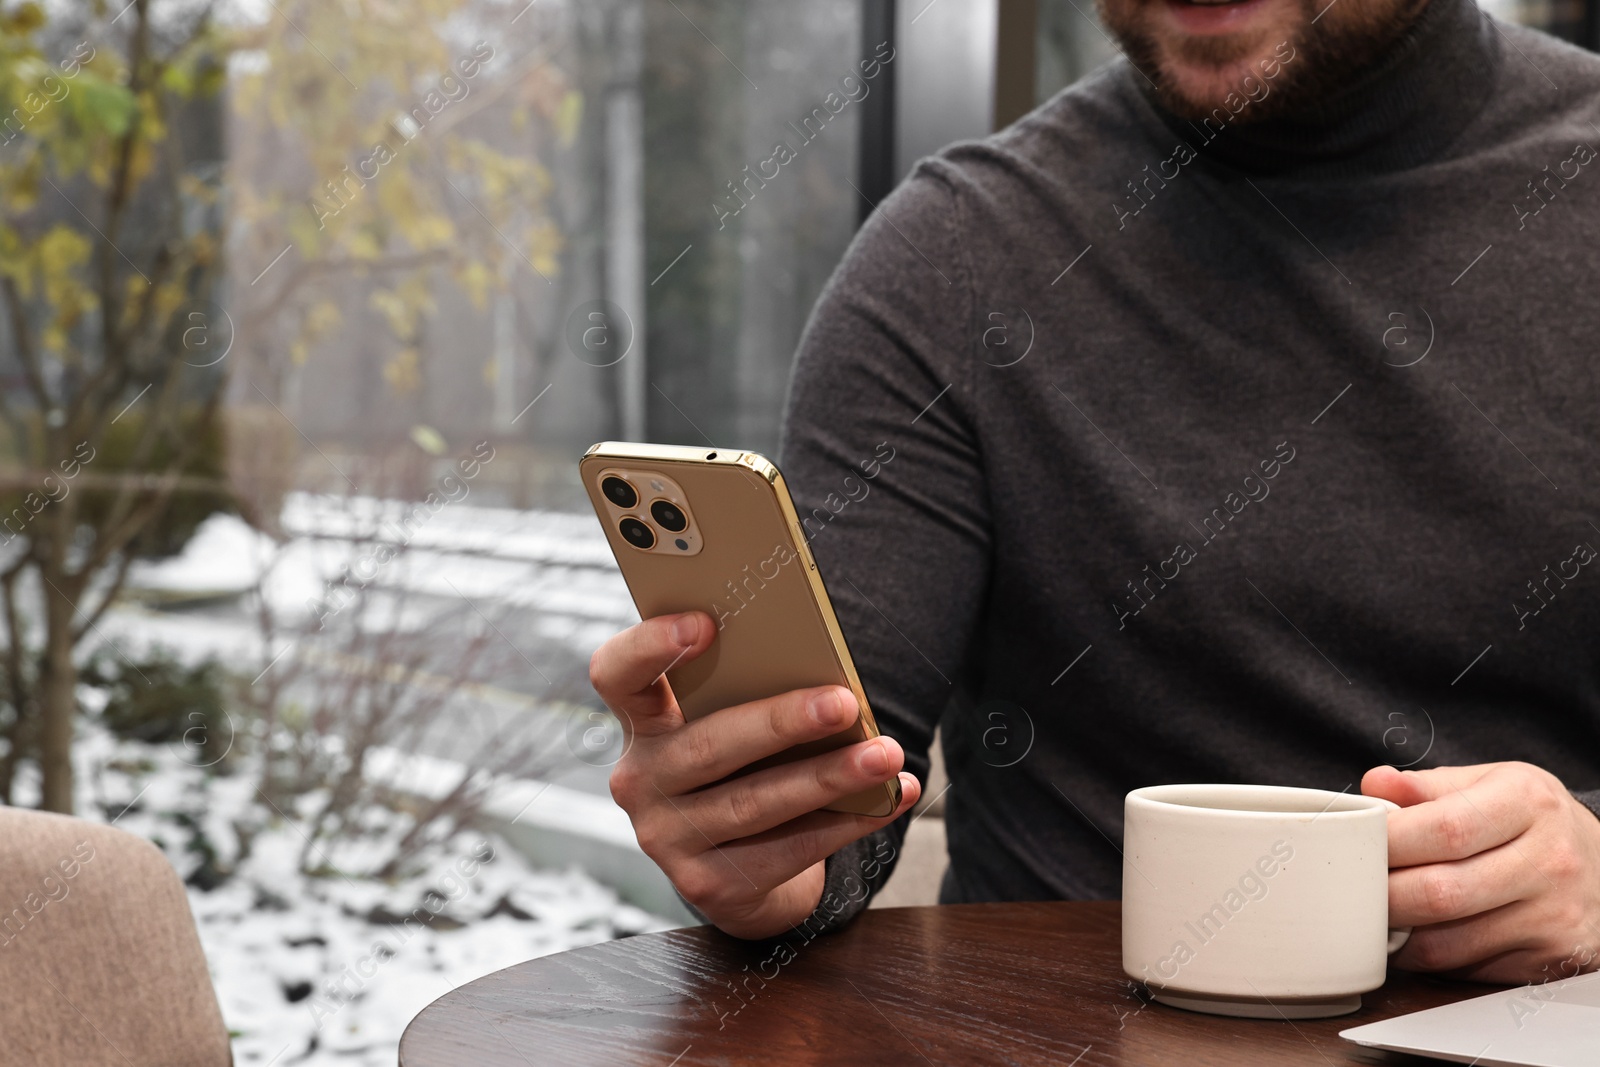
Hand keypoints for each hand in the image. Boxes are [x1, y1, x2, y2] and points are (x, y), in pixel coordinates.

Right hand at [590, 610, 919, 938]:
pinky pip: (787, 850)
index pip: (617, 675)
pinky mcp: (708, 885)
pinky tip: (889, 798)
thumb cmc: (742, 766)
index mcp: (643, 723)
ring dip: (830, 777)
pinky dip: (847, 822)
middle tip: (843, 703)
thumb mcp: (730, 724)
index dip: (650, 647)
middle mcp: (641, 780)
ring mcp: (668, 838)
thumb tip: (824, 674)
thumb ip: (749, 694)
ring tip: (886, 756)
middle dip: (782, 722)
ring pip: (755, 803)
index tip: (705, 623)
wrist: (735, 867)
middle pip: (708, 744)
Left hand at [1363, 762, 1599, 982]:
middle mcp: (1549, 860)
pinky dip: (1430, 958)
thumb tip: (1374, 785)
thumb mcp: (1490, 784)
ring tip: (1380, 914)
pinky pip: (1468, 968)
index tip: (1355, 846)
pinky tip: (1419, 936)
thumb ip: (1427, 787)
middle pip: (1441, 892)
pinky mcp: (1551, 959)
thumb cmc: (1531, 821)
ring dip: (1399, 935)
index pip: (1444, 829)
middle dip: (1383, 895)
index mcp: (1526, 802)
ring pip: (1448, 942)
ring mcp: (1554, 915)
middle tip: (1355, 889)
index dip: (1388, 843)